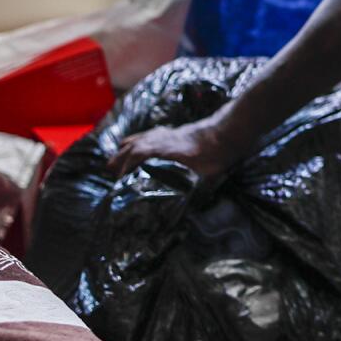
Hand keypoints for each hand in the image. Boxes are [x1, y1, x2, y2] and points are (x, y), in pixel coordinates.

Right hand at [110, 116, 243, 181]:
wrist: (231, 130)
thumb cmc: (219, 152)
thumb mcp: (209, 173)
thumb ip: (196, 189)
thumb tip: (188, 211)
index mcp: (171, 149)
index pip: (143, 152)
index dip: (128, 164)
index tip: (118, 177)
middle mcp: (167, 139)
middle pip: (138, 144)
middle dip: (122, 157)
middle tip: (109, 169)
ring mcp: (171, 133)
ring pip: (144, 137)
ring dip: (128, 147)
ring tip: (116, 157)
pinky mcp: (176, 131)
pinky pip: (152, 134)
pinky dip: (140, 139)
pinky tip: (138, 143)